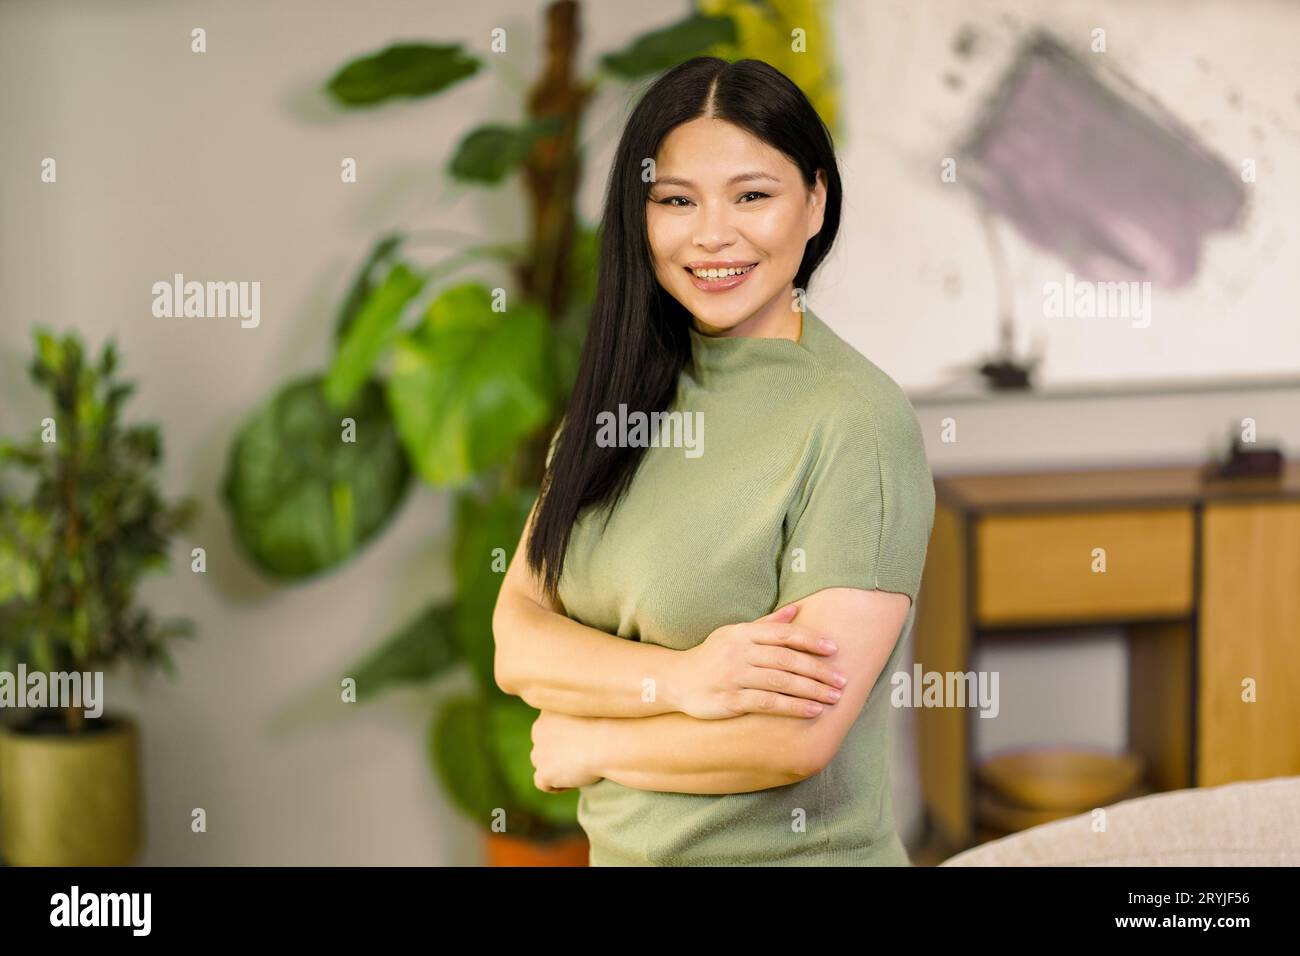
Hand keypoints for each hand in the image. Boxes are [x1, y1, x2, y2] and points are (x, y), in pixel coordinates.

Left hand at [530, 710, 603, 792]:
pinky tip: (574, 781)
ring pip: (542, 763)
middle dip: (558, 753)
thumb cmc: (609, 724)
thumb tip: (579, 734)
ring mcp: (539, 751)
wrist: (607, 742)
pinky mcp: (543, 772)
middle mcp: (538, 728)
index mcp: (550, 709)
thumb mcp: (590, 711)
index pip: (550, 727)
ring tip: (579, 770)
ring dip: (557, 768)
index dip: (566, 737)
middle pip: (544, 745)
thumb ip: (577, 719)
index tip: (584, 742)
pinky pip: (543, 783)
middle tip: (582, 756)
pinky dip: (557, 785)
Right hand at [671, 603, 847, 719]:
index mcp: (742, 633)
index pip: (783, 634)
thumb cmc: (712, 655)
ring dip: (811, 690)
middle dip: (818, 670)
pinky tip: (812, 710)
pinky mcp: (730, 700)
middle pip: (787, 659)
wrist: (676, 680)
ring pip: (780, 682)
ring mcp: (734, 676)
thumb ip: (766, 625)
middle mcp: (739, 652)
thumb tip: (797, 610)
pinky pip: (767, 703)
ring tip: (834, 697)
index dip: (811, 640)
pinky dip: (793, 706)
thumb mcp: (734, 634)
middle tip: (842, 680)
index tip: (834, 649)